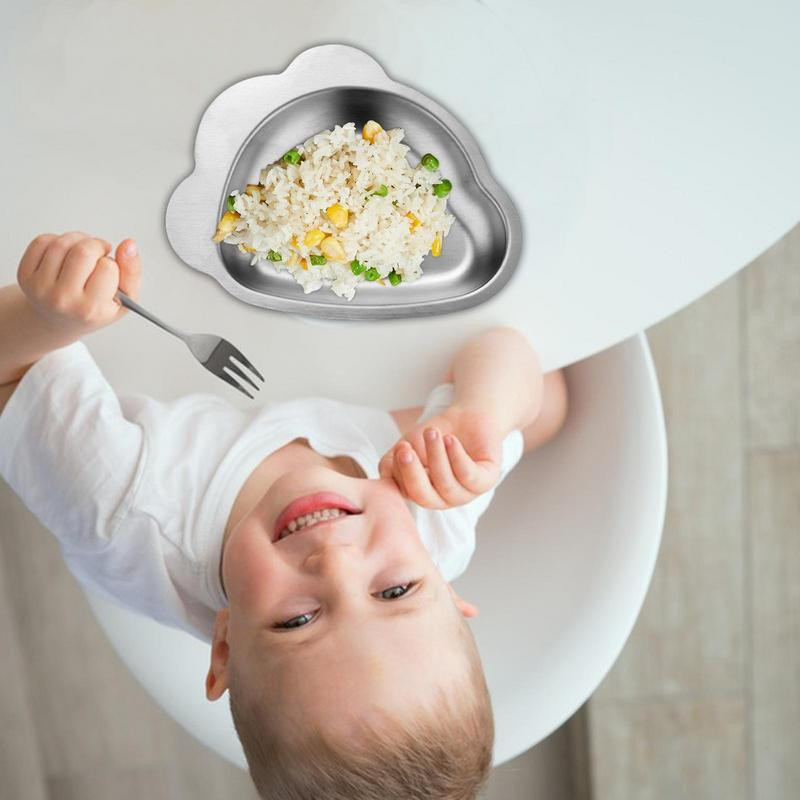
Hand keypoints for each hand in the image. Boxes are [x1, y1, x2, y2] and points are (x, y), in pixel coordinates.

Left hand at [16, 231, 141, 338]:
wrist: (58, 321)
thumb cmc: (94, 308)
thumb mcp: (124, 299)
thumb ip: (132, 272)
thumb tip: (129, 245)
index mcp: (90, 308)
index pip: (108, 267)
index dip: (112, 264)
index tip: (109, 272)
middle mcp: (63, 300)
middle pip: (84, 251)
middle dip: (96, 245)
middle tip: (99, 253)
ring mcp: (40, 288)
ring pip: (62, 243)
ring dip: (78, 239)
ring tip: (83, 251)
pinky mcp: (24, 275)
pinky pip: (42, 241)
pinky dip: (56, 240)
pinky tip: (64, 253)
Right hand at [378, 404, 504, 508]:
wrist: (467, 416)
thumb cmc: (436, 435)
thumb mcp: (407, 446)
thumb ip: (390, 463)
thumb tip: (388, 476)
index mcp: (424, 493)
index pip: (407, 494)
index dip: (401, 473)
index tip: (400, 447)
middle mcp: (444, 498)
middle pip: (425, 497)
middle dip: (412, 474)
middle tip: (405, 449)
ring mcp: (466, 492)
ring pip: (447, 485)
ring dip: (436, 457)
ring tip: (433, 432)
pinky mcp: (487, 480)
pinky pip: (469, 477)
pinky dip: (457, 457)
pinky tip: (450, 440)